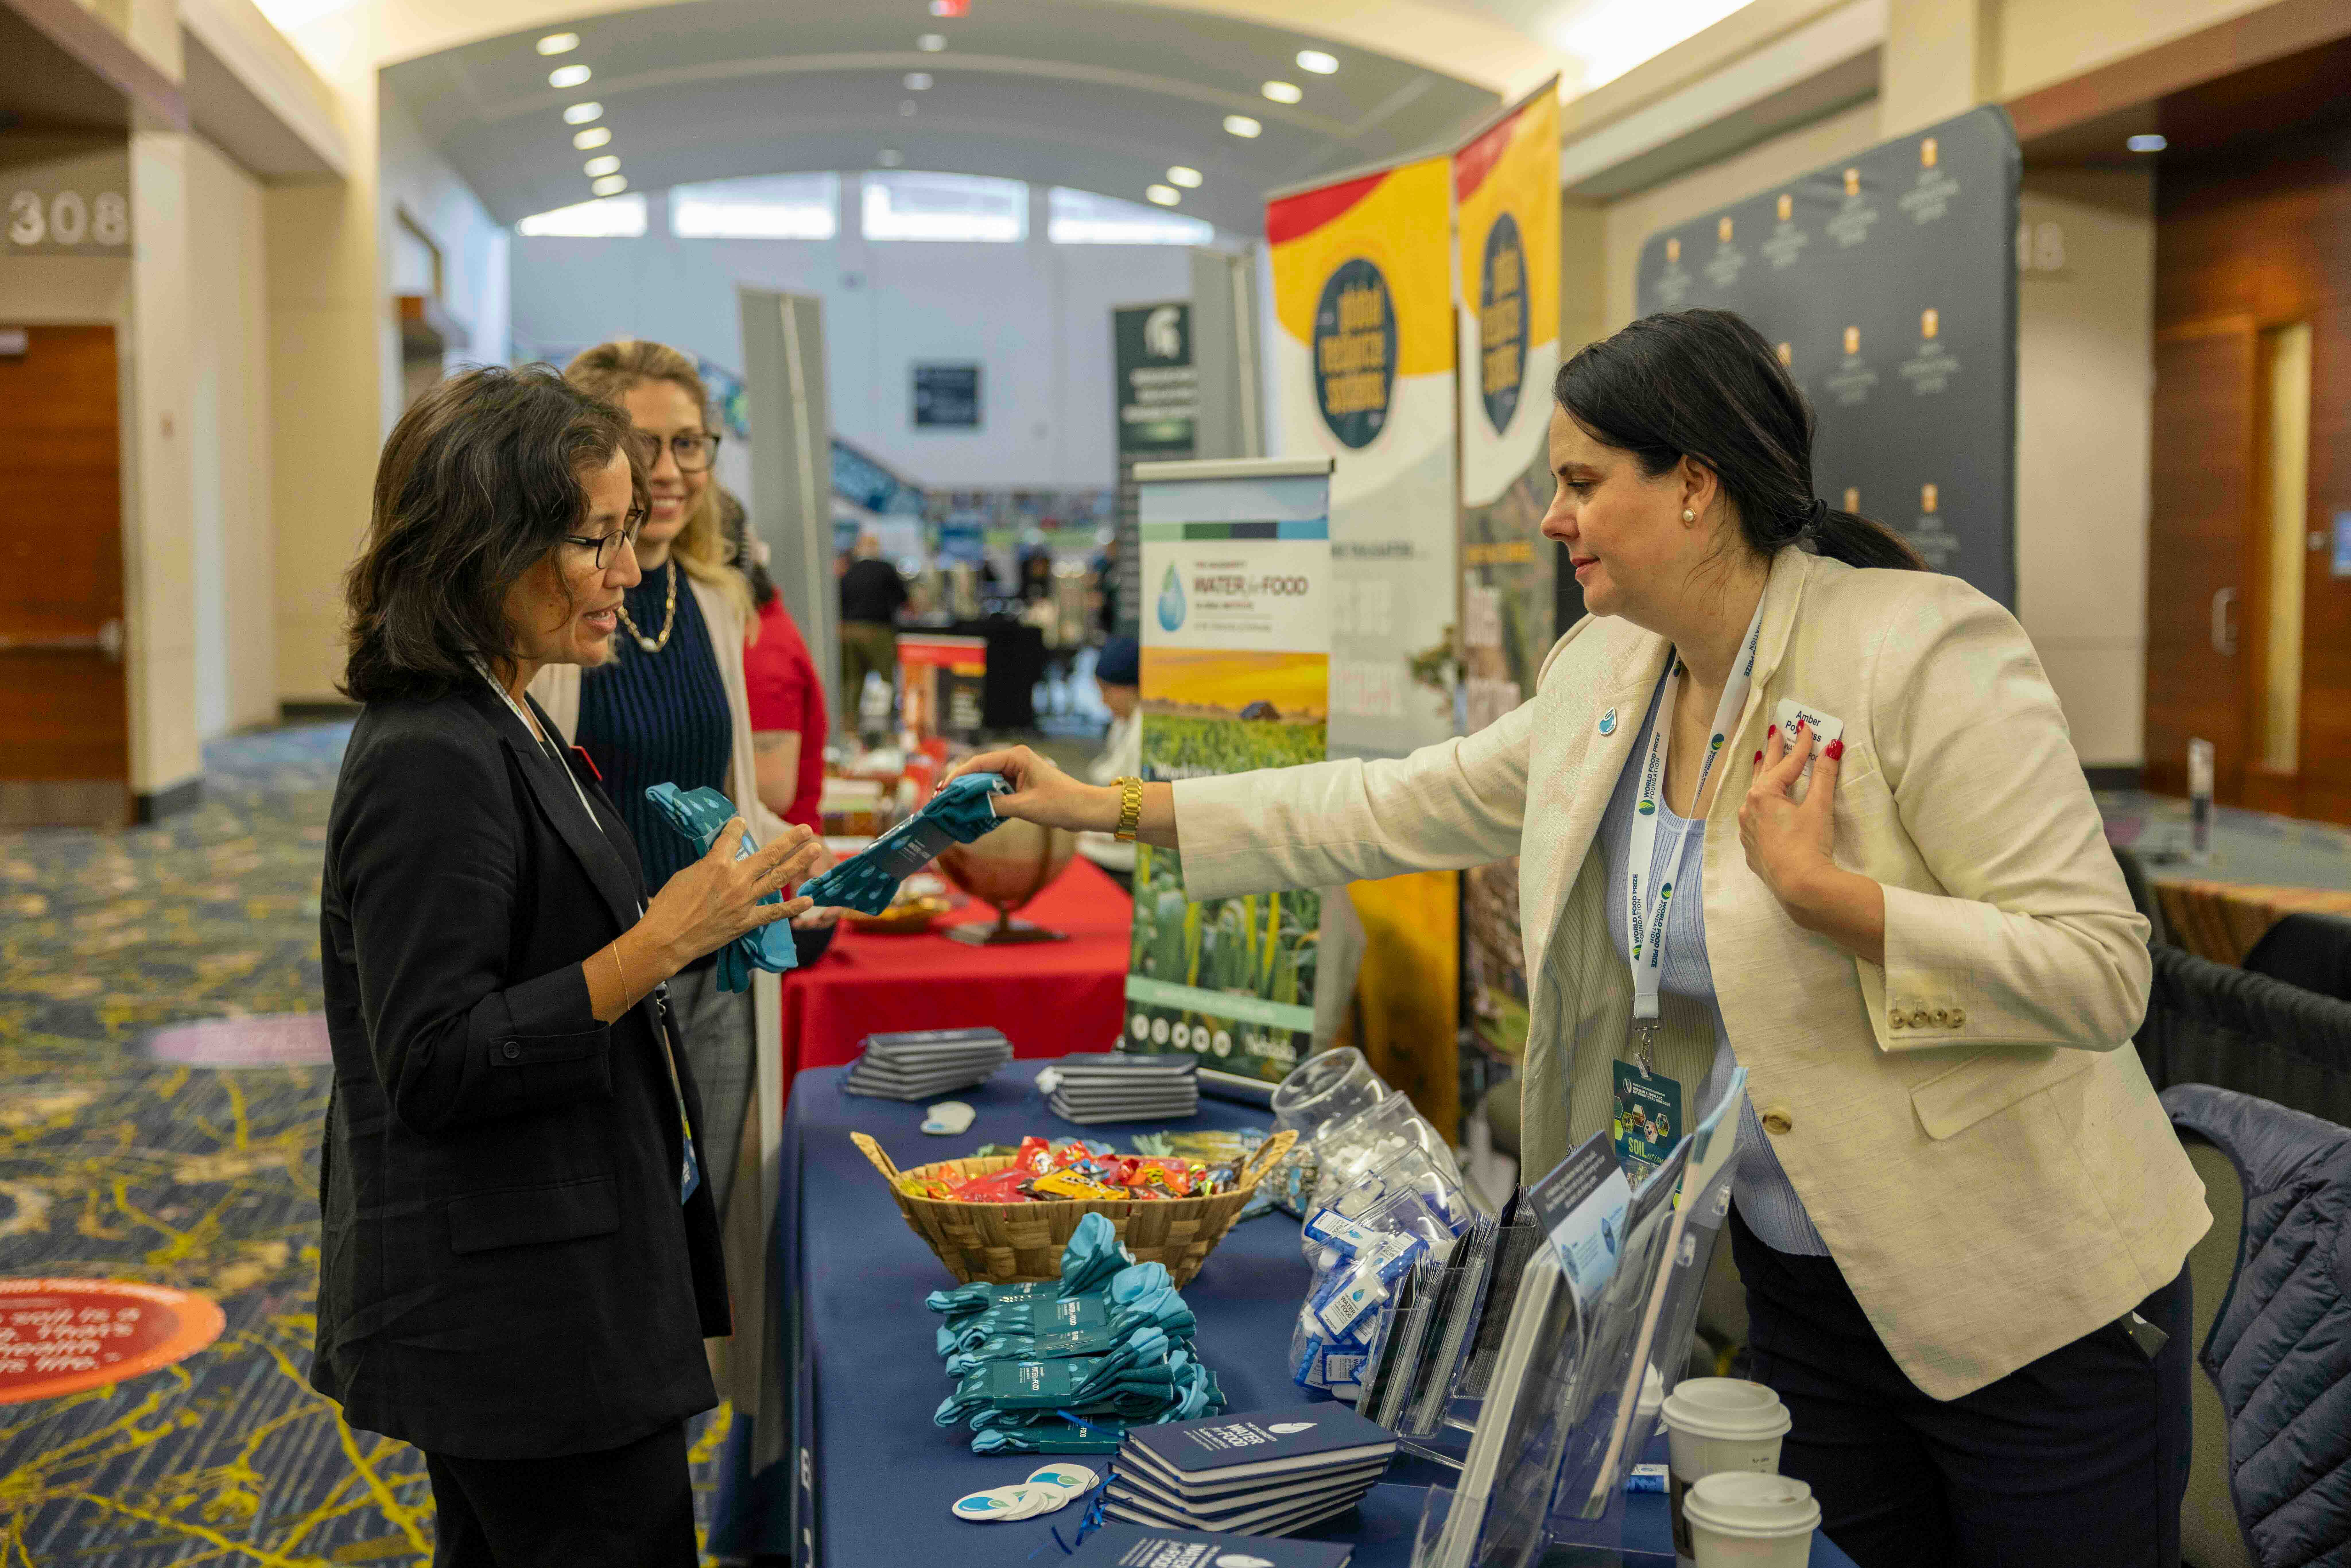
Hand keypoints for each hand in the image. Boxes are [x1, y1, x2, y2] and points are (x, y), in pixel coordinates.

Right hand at [641, 819, 820, 966]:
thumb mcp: (687, 874)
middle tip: (806, 829)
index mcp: (716, 863)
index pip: (732, 837)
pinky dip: (793, 907)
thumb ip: (709, 864)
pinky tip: (809, 899)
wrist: (667, 938)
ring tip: (814, 850)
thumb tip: (721, 857)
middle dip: (790, 840)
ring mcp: (744, 901)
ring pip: (777, 877)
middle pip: (769, 854)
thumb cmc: (670, 905)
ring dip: (798, 862)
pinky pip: (775, 913)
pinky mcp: (746, 921)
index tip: (741, 823)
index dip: (737, 827)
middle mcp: (736, 879)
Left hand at [791, 836, 843, 927]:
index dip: (837, 906)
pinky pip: (805, 911)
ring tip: (799, 925)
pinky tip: (793, 922)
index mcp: (839, 873)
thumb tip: (818, 877)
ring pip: (819, 913)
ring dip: (811, 921)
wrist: (787, 838)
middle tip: (811, 923)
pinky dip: (801, 918)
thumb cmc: (805, 840)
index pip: (843, 895)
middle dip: (823, 919)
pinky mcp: (804, 895)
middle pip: (832, 908)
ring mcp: (817, 891)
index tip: (827, 914)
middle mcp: (831, 885)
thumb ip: (818, 862)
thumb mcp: (814, 846)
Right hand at [943, 745, 1119, 834]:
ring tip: (954, 805)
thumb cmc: (1061, 804)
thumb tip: (968, 807)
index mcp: (1016, 757)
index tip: (943, 790)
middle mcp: (1015, 759)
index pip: (979, 763)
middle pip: (980, 770)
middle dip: (962, 785)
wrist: (1086, 809)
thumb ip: (995, 804)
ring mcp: (1018, 771)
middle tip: (943, 800)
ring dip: (972, 793)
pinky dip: (986, 798)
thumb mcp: (1025, 807)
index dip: (958, 776)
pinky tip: (974, 809)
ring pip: (987, 780)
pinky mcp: (1021, 783)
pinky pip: (997, 788)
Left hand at [1738, 722, 1840, 912]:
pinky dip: (1760, 806)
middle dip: (1771, 752)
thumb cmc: (1808, 845)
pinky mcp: (1753, 848)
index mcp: (1763, 795)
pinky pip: (1754, 819)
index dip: (1800, 746)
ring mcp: (1748, 830)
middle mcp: (1748, 809)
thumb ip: (1823, 775)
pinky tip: (1761, 807)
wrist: (1799, 887)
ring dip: (1762, 778)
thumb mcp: (1818, 807)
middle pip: (1764, 773)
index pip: (1786, 764)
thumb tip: (1831, 748)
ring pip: (1755, 796)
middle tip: (1775, 733)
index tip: (1806, 728)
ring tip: (1762, 761)